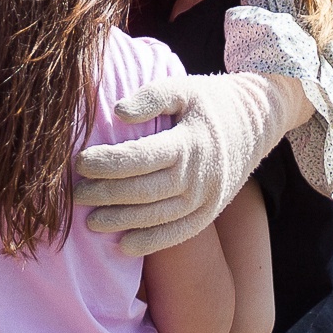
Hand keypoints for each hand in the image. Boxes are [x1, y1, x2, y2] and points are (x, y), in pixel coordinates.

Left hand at [74, 71, 307, 256]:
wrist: (259, 121)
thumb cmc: (212, 100)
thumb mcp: (184, 87)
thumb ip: (151, 97)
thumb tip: (118, 112)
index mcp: (189, 143)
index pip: (139, 158)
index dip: (107, 163)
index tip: (79, 163)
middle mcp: (199, 176)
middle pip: (143, 191)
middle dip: (105, 195)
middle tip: (74, 195)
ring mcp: (207, 199)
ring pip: (157, 217)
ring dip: (121, 222)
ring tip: (90, 223)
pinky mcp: (210, 213)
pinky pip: (178, 234)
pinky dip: (151, 242)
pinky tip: (124, 245)